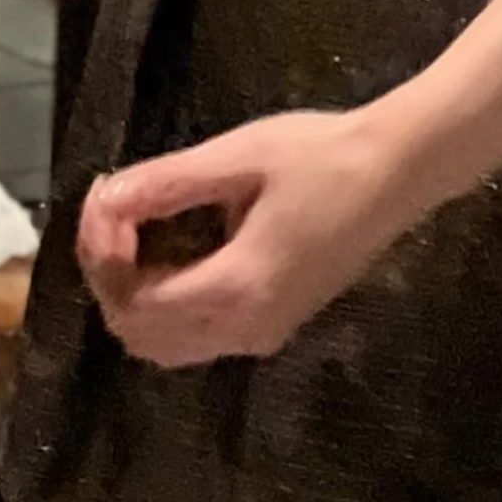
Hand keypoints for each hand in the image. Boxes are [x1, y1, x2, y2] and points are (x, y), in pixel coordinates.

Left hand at [77, 108, 424, 369]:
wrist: (398, 172)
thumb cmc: (322, 155)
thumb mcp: (239, 156)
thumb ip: (167, 183)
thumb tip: (105, 199)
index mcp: (236, 287)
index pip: (135, 303)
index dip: (103, 257)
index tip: (105, 198)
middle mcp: (246, 329)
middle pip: (143, 337)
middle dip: (112, 278)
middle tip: (113, 213)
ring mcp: (263, 335)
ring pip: (169, 346)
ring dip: (137, 296)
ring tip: (136, 229)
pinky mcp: (276, 325)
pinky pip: (199, 338)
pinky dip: (168, 305)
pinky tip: (173, 250)